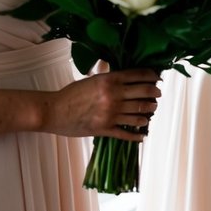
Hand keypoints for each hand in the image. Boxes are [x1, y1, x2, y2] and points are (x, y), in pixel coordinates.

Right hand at [46, 69, 161, 140]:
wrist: (53, 111)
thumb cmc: (71, 94)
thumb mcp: (93, 79)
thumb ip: (111, 79)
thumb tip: (128, 78)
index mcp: (110, 80)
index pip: (140, 75)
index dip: (152, 76)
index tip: (157, 79)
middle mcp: (114, 95)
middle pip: (145, 93)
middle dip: (155, 94)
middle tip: (157, 95)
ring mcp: (110, 113)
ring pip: (140, 113)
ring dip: (149, 112)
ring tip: (150, 111)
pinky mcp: (105, 128)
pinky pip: (126, 133)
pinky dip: (137, 135)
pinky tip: (143, 135)